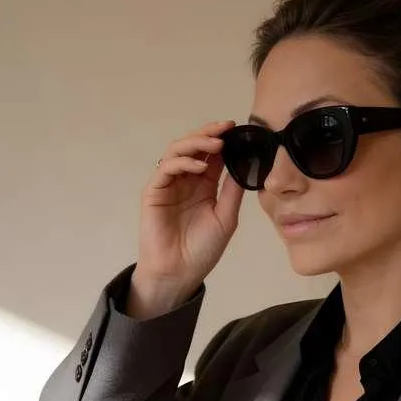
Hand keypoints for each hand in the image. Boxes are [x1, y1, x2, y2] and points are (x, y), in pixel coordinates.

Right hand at [131, 119, 244, 308]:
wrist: (179, 273)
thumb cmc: (202, 250)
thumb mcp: (226, 218)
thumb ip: (232, 191)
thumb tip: (245, 163)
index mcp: (204, 186)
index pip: (213, 156)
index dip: (223, 140)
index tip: (237, 129)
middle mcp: (186, 181)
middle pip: (195, 147)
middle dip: (210, 134)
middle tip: (227, 127)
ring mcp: (169, 184)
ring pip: (178, 152)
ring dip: (197, 143)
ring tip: (216, 144)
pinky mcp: (154, 191)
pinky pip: (167, 168)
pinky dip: (183, 162)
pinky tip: (200, 166)